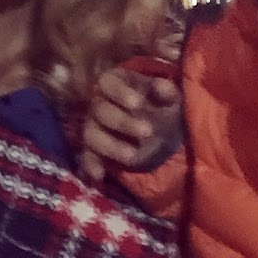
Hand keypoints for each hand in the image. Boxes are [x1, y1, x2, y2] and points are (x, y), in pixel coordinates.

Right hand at [80, 65, 183, 182]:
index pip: (107, 82)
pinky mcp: (95, 149)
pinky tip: (99, 175)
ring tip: (133, 156)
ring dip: (111, 145)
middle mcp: (99, 103)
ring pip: (91, 134)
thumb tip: (161, 87)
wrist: (162, 131)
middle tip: (147, 132)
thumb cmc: (162, 107)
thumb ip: (166, 92)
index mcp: (115, 84)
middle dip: (122, 122)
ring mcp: (95, 127)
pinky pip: (87, 156)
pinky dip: (91, 165)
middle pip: (100, 110)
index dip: (119, 92)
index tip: (137, 104)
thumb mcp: (169, 98)